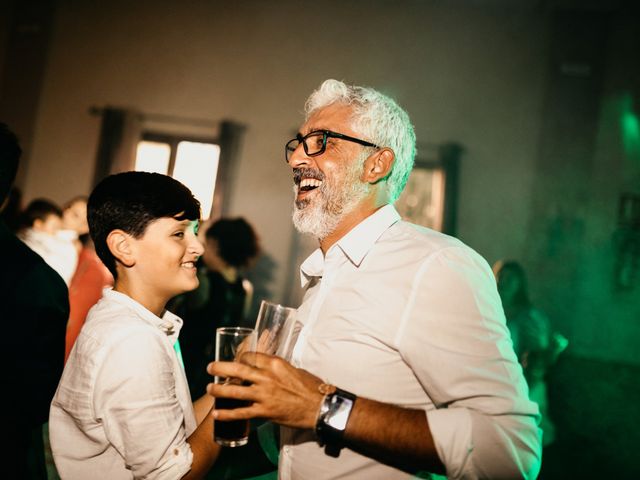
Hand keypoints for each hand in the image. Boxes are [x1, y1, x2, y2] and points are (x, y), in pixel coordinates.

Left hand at [206, 353, 324, 429]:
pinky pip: (242, 412)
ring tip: (209, 388)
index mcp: (275, 363)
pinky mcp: (265, 411)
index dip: (240, 358)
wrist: (319, 407)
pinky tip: (217, 413)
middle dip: (221, 367)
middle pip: (238, 369)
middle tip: (210, 367)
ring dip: (219, 389)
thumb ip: (278, 368)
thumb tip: (267, 367)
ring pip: (236, 390)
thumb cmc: (310, 386)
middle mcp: (267, 377)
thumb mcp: (294, 369)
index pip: (251, 356)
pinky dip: (227, 413)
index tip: (236, 361)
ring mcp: (265, 395)